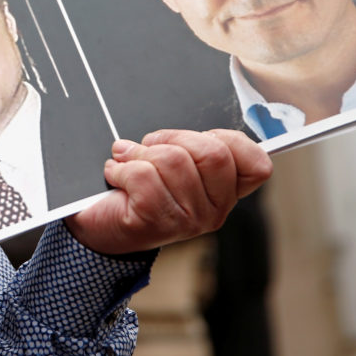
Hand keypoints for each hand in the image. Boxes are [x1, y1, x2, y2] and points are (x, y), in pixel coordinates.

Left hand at [64, 128, 271, 254]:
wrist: (97, 225)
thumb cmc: (135, 189)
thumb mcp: (173, 164)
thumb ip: (192, 147)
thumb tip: (200, 129)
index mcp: (226, 193)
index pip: (258, 166)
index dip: (229, 139)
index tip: (195, 139)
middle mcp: (215, 212)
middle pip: (213, 153)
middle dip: (173, 137)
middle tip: (148, 146)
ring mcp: (189, 221)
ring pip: (173, 160)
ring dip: (140, 153)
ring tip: (127, 162)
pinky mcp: (157, 222)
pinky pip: (143, 175)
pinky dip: (120, 168)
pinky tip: (115, 176)